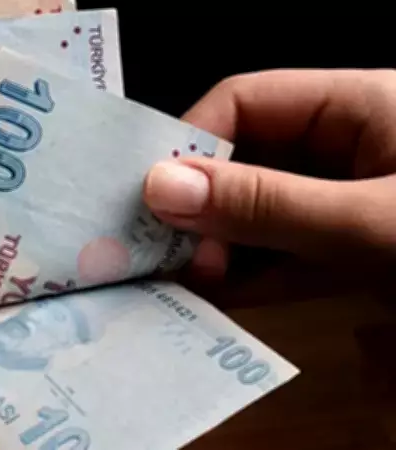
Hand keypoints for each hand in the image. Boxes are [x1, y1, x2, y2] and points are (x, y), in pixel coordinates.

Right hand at [143, 69, 395, 277]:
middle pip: (245, 163)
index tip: (150, 202)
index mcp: (356, 107)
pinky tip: (213, 300)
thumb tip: (160, 188)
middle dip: (199, 210)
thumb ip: (267, 205)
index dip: (189, 145)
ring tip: (178, 284)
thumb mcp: (370, 221)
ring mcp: (350, 206)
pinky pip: (287, 258)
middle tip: (165, 257)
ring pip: (259, 216)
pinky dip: (251, 280)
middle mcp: (346, 149)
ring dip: (217, 251)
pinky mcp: (358, 257)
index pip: (244, 103)